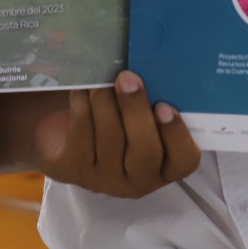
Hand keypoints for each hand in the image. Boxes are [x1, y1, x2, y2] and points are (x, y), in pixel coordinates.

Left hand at [33, 71, 199, 197]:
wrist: (64, 128)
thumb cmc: (115, 112)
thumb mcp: (138, 108)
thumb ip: (153, 98)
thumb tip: (156, 67)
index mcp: (164, 167)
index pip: (184, 160)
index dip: (177, 134)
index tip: (165, 106)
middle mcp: (138, 181)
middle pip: (145, 151)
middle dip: (136, 111)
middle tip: (128, 78)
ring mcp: (104, 180)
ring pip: (111, 138)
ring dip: (105, 101)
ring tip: (101, 78)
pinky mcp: (74, 170)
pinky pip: (82, 134)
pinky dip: (82, 105)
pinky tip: (82, 90)